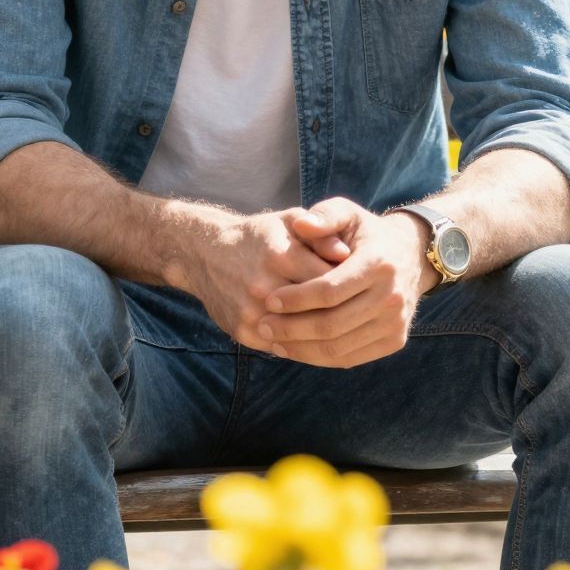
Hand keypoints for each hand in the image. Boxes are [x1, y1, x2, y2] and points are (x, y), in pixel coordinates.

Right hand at [170, 208, 349, 351]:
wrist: (205, 253)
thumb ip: (320, 233)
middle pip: (319, 312)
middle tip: (361, 313)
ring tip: (346, 331)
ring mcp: (252, 312)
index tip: (364, 288)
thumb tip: (346, 254)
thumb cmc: (258, 235)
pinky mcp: (243, 331)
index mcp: (280, 255)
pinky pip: (284, 348)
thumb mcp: (288, 221)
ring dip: (327, 337)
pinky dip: (304, 348)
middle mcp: (264, 286)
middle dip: (344, 313)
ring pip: (303, 336)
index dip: (353, 287)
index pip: (331, 280)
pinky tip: (320, 342)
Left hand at [253, 198, 433, 367]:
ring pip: (340, 347)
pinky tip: (295, 350)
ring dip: (301, 348)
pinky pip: (351, 358)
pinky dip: (319, 358)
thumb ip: (324, 215)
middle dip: (292, 328)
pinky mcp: (394, 341)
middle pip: (333, 324)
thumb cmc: (366, 233)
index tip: (269, 300)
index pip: (330, 290)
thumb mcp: (348, 213)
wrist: (411, 255)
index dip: (296, 299)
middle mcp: (392, 297)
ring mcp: (396, 323)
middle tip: (263, 325)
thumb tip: (300, 224)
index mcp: (378, 264)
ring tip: (273, 340)